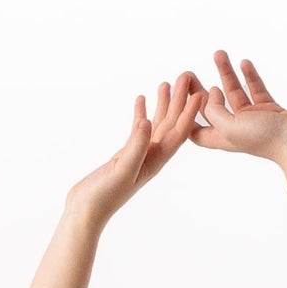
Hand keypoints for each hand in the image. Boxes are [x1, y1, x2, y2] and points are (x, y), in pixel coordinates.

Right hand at [67, 76, 207, 223]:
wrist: (86, 211)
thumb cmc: (104, 196)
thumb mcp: (122, 170)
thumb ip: (135, 146)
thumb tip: (147, 121)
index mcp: (155, 161)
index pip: (177, 134)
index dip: (189, 113)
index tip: (200, 92)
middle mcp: (151, 158)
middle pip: (171, 125)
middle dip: (179, 102)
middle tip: (185, 77)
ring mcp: (139, 156)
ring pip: (156, 125)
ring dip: (163, 105)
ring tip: (166, 83)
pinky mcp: (125, 155)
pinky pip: (137, 130)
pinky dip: (141, 114)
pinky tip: (141, 99)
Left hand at [186, 52, 286, 160]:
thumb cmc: (265, 138)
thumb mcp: (229, 126)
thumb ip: (214, 110)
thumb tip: (211, 95)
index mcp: (223, 138)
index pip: (197, 132)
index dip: (185, 117)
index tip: (177, 99)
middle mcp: (236, 129)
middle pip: (213, 108)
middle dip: (200, 91)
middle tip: (190, 73)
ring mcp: (254, 119)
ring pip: (235, 93)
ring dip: (226, 74)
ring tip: (219, 54)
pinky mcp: (270, 110)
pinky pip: (256, 90)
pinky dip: (250, 77)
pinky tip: (244, 63)